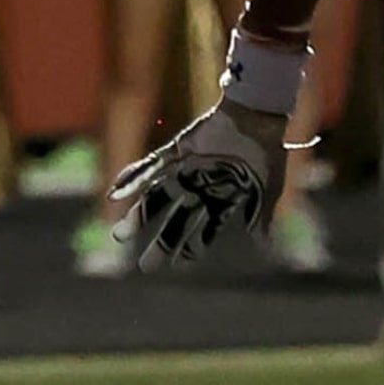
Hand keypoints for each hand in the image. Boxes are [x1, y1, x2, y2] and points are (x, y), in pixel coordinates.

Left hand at [107, 100, 291, 269]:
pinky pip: (151, 164)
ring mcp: (185, 170)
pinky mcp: (176, 150)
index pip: (202, 231)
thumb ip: (260, 217)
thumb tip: (263, 245)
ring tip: (118, 237)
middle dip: (161, 244)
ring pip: (156, 197)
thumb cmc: (266, 153)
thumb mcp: (266, 190)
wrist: (258, 117)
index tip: (177, 265)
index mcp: (220, 200)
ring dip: (137, 216)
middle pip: (175, 221)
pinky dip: (134, 176)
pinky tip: (116, 191)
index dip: (189, 248)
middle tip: (145, 267)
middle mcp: (198, 188)